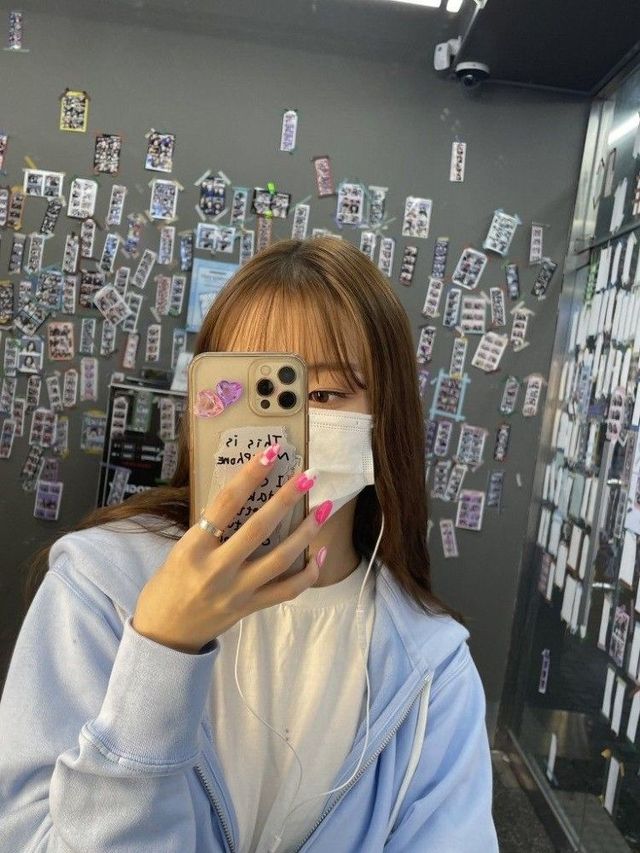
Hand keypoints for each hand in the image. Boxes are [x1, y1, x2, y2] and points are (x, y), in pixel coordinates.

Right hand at [131, 443, 329, 652]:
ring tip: (324, 508)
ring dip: (307, 531)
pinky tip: (319, 553)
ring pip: (280, 558)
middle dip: (287, 498)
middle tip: (309, 475)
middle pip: (259, 528)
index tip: (270, 454)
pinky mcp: (250, 608)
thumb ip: (210, 529)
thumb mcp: (180, 550)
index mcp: (193, 549)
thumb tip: (244, 496)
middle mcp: (216, 569)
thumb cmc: (168, 585)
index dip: (249, 476)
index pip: (225, 503)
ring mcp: (236, 591)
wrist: (164, 635)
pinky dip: (307, 573)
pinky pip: (287, 590)